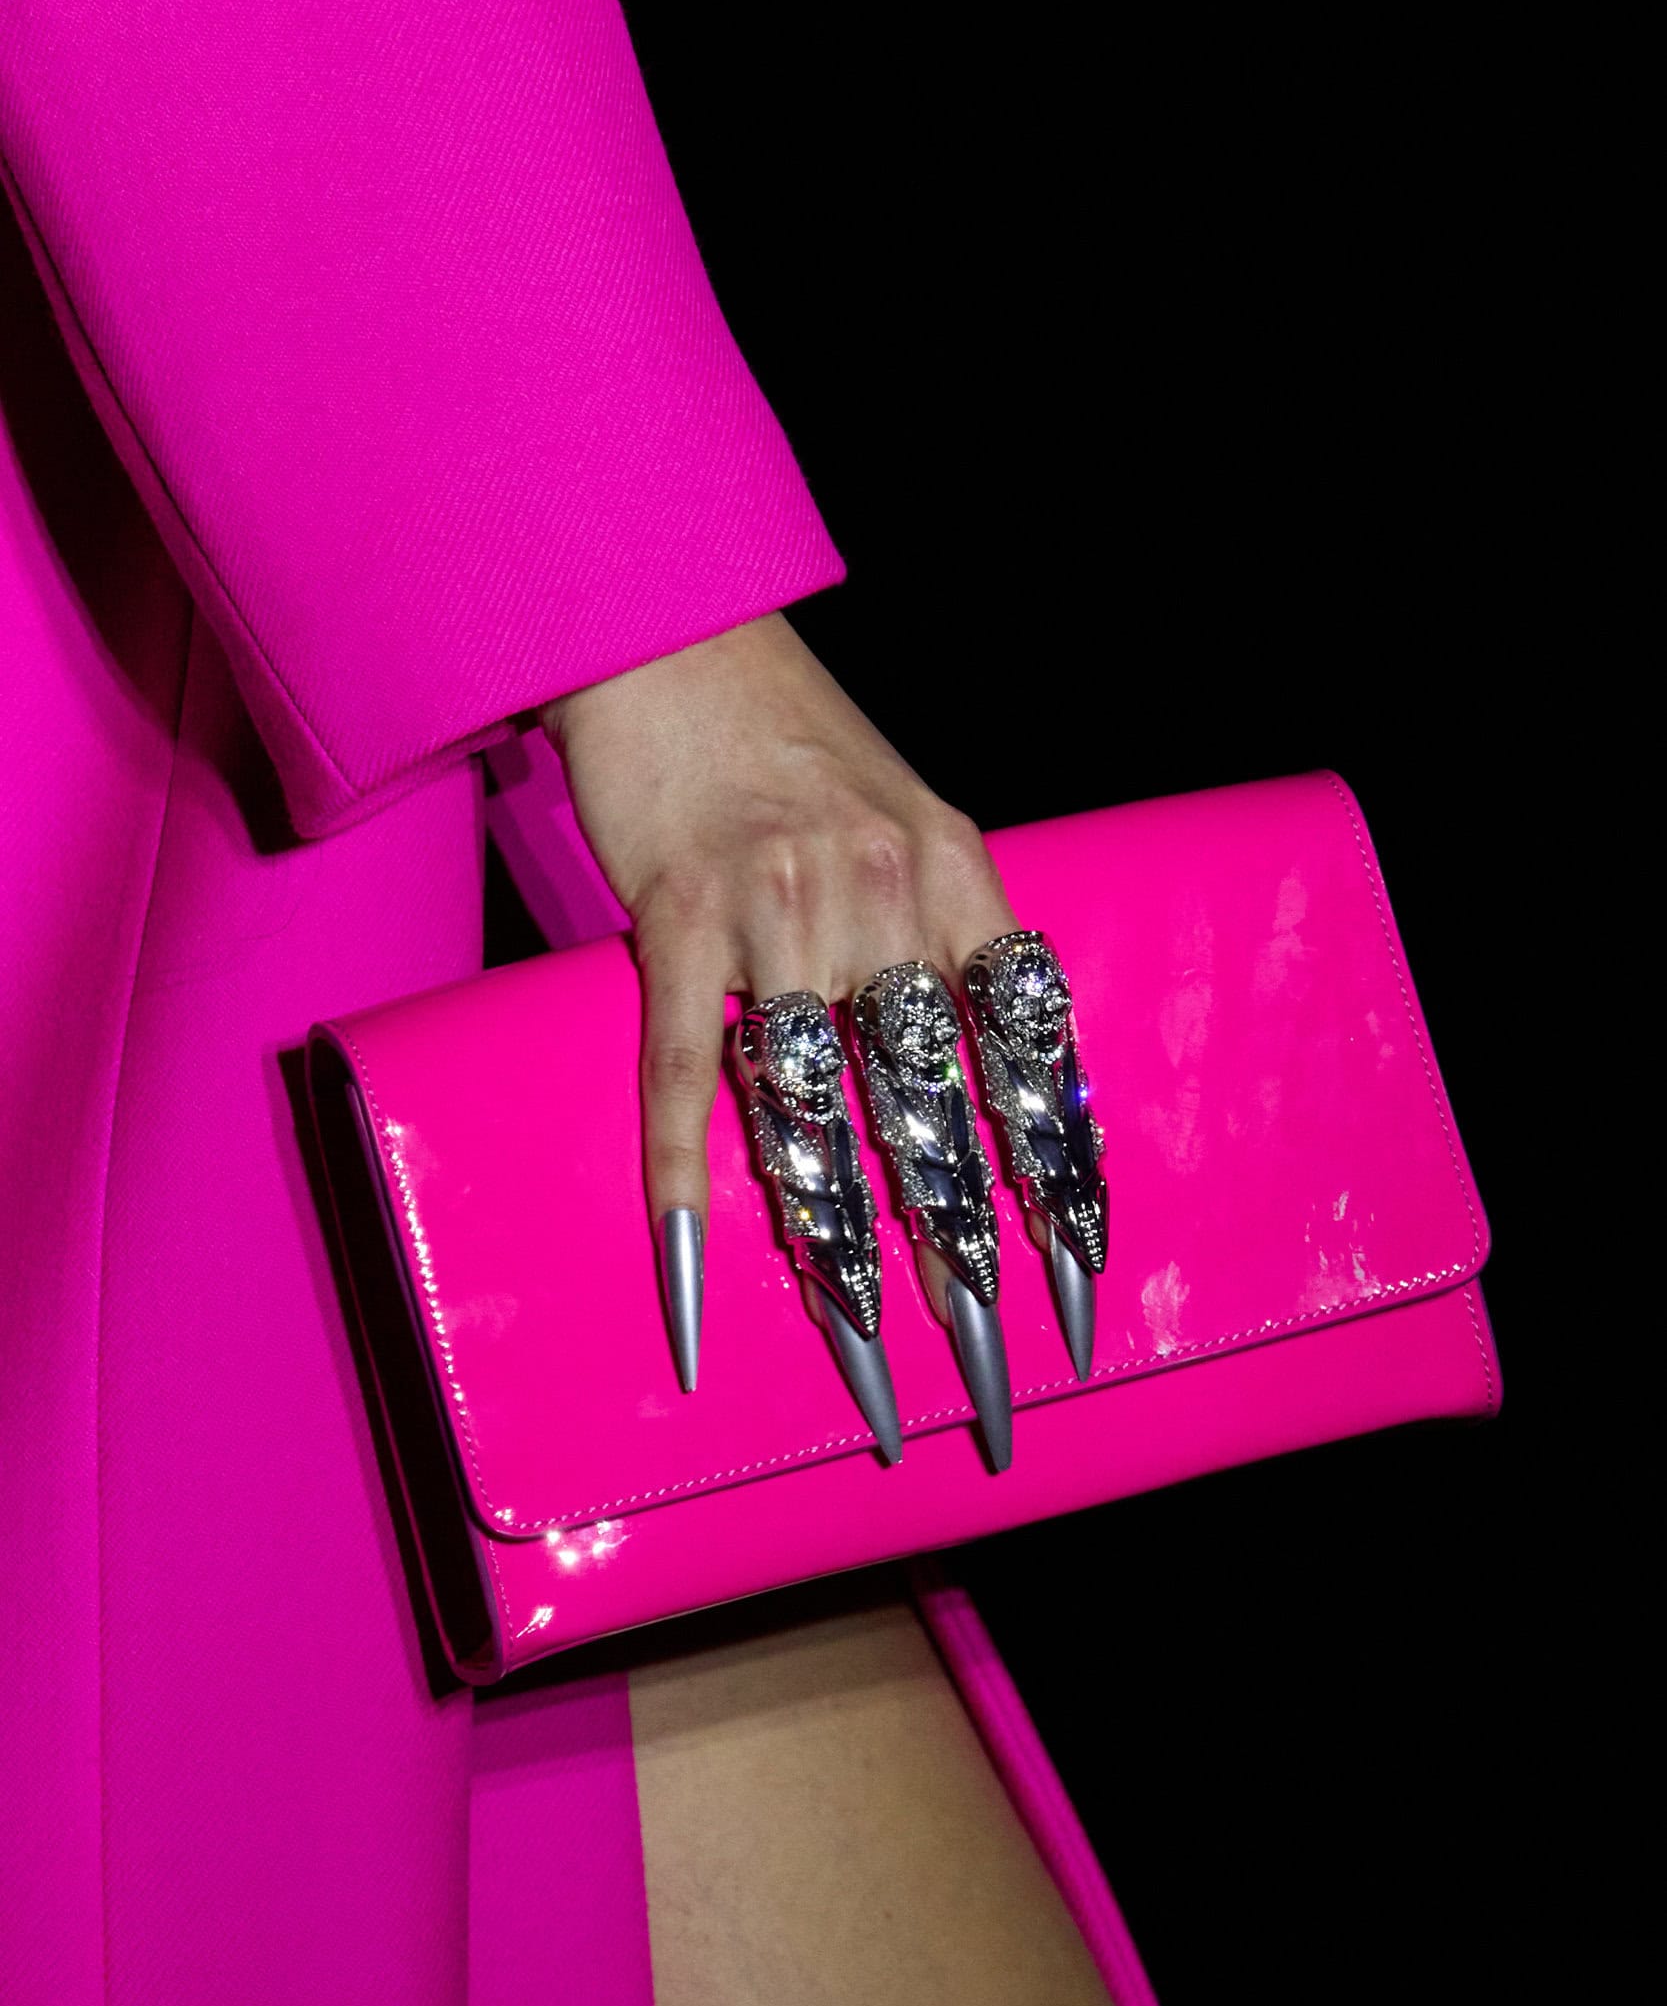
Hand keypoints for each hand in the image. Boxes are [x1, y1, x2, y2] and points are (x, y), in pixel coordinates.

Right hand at [538, 611, 1018, 1405]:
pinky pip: (682, 1070)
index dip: (1055, 1182)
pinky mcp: (674, 912)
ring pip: (814, 1110)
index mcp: (956, 872)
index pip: (1027, 1054)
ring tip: (864, 1365)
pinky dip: (683, 1182)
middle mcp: (884, 892)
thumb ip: (942, 931)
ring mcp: (777, 903)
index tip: (1078, 1289)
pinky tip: (691, 1280)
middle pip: (930, 1110)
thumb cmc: (787, 736)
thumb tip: (981, 1067)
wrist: (669, 629)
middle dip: (960, 1256)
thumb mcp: (904, 817)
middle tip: (985, 1376)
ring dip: (835, 1250)